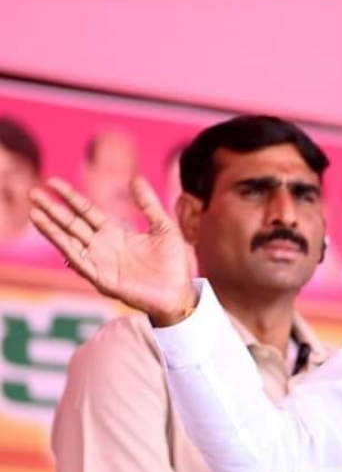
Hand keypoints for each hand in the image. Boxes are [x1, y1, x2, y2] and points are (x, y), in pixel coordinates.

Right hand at [29, 176, 196, 325]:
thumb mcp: (164, 227)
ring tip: (35, 212)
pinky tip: (55, 237)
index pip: (86, 211)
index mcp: (115, 233)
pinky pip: (81, 262)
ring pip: (70, 241)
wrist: (180, 293)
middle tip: (32, 192)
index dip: (70, 197)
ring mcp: (100, 262)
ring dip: (52, 228)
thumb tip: (135, 178)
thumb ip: (149, 204)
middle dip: (53, 209)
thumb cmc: (173, 262)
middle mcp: (103, 246)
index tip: (53, 182)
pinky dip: (67, 249)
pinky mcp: (102, 279)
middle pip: (72, 224)